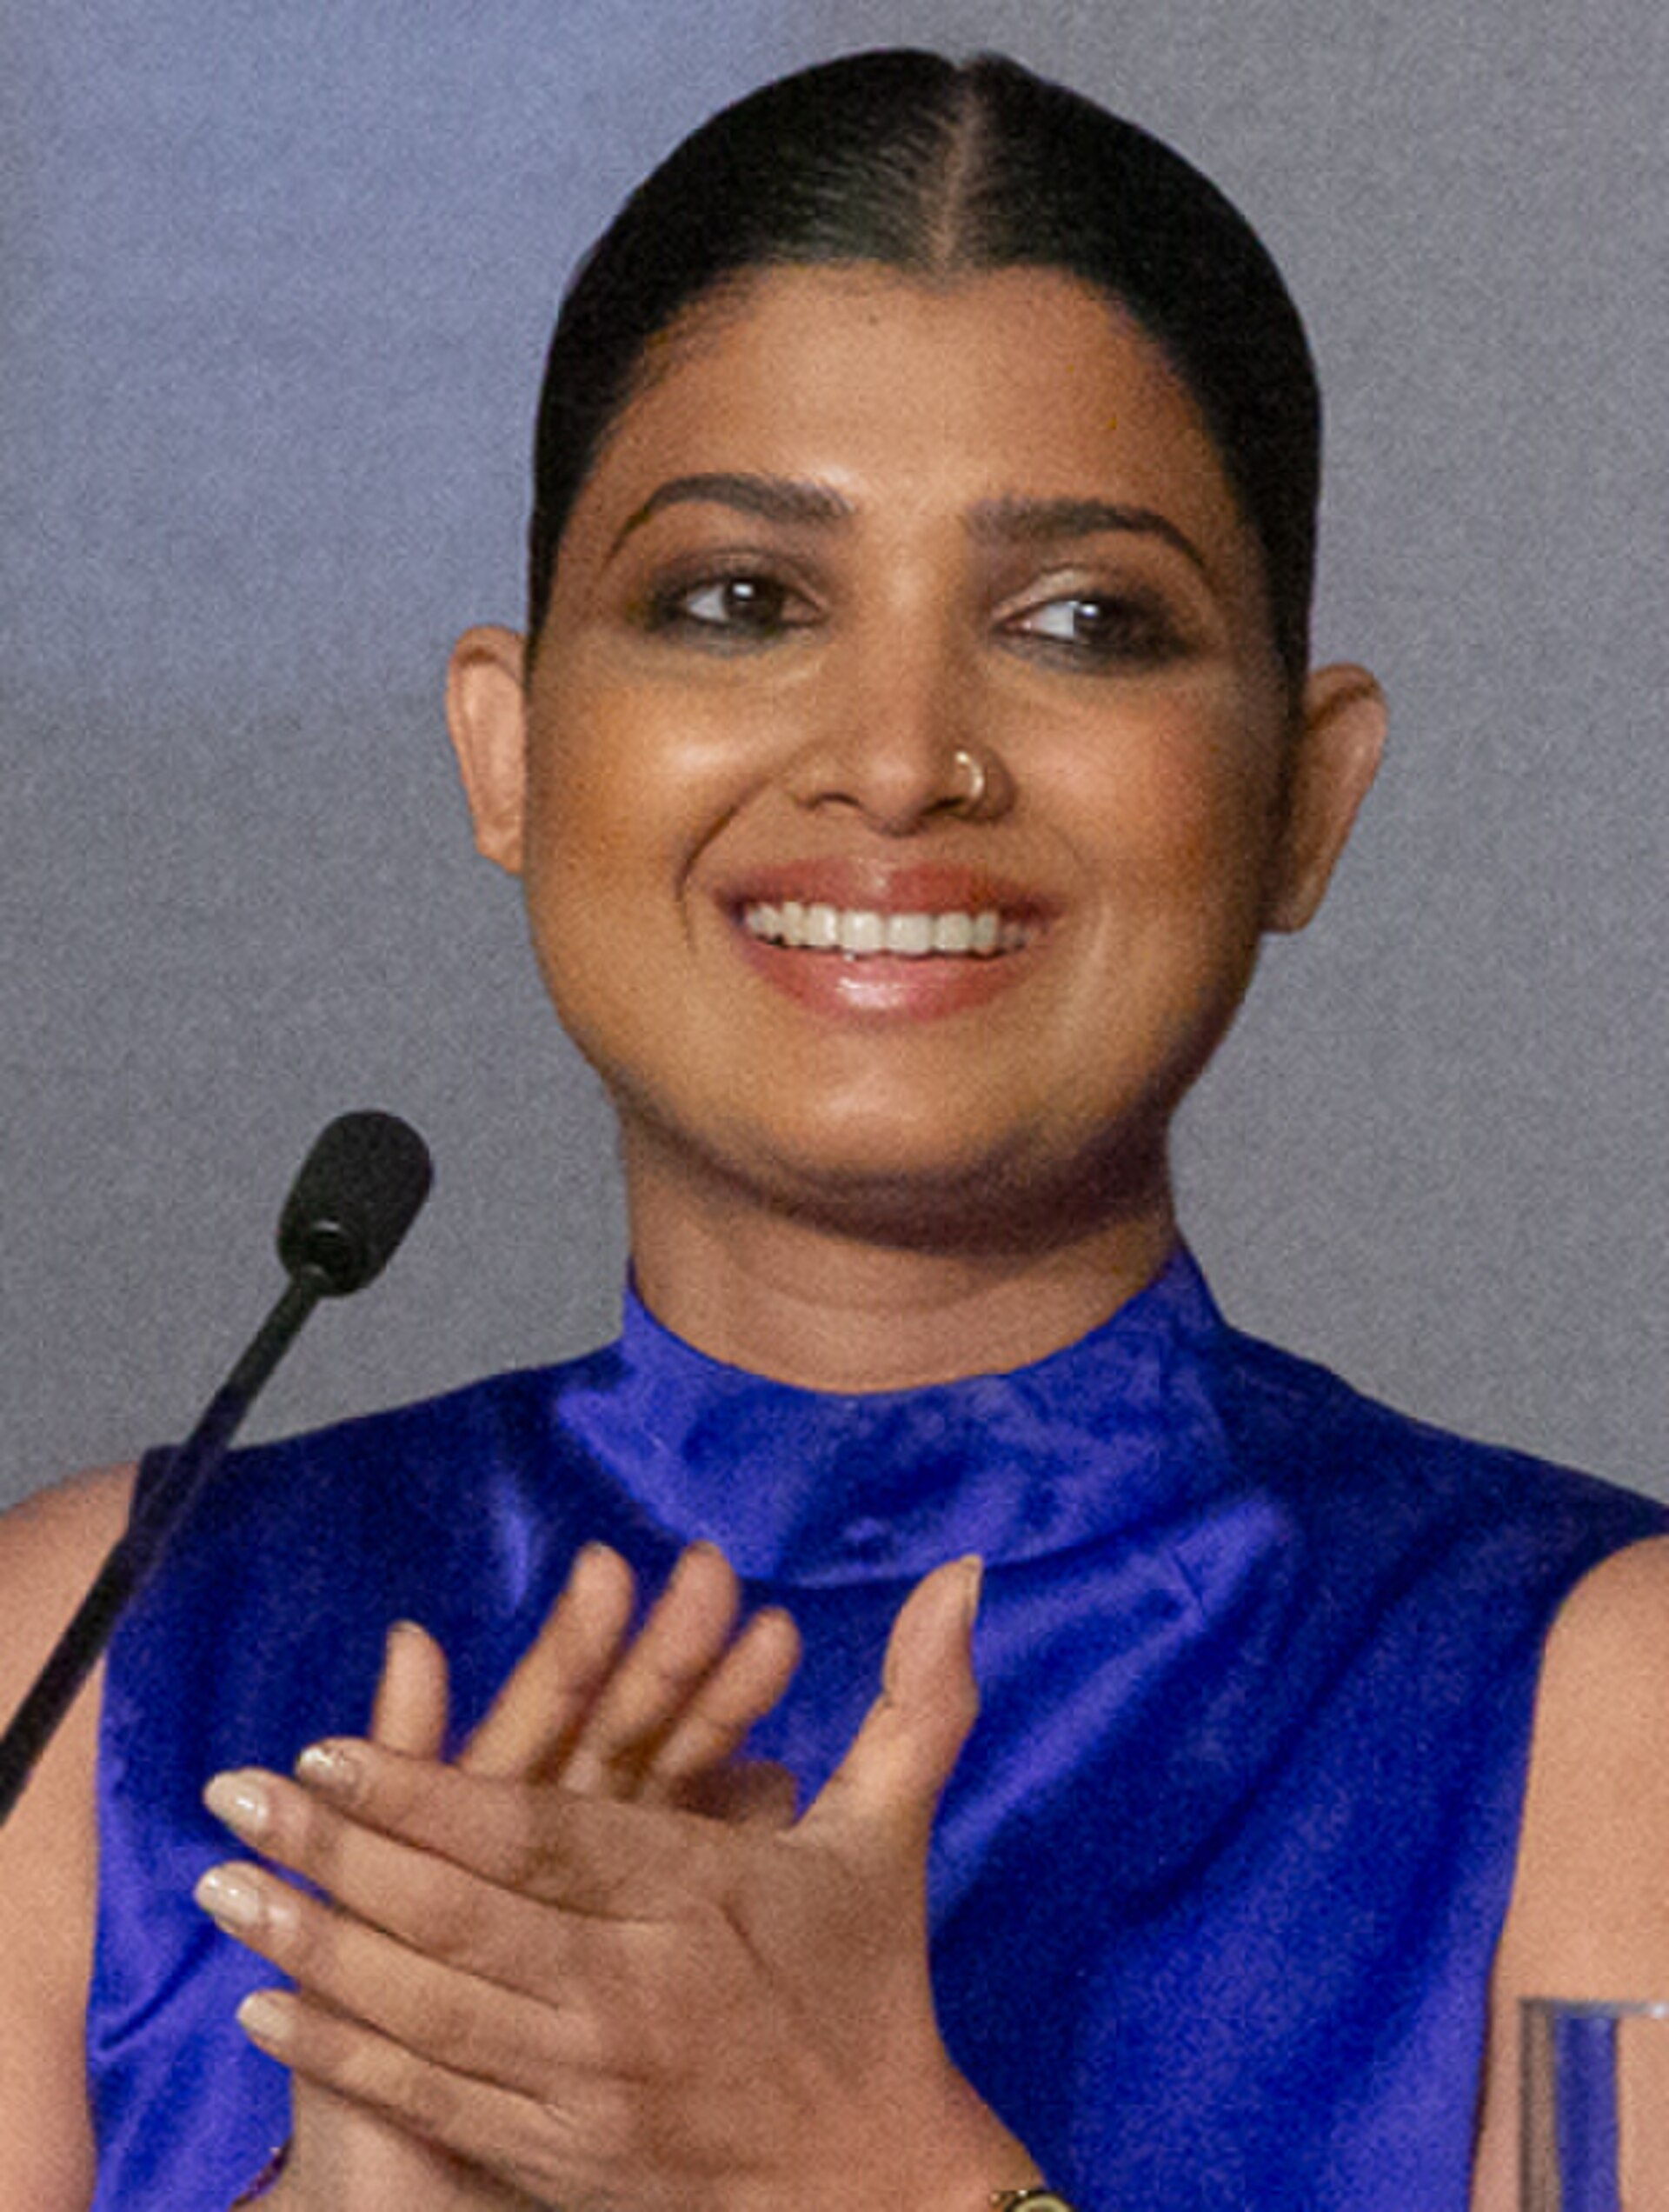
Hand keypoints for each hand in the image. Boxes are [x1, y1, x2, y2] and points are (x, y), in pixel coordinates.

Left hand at [201, 1557, 1030, 2211]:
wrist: (879, 2184)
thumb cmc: (871, 1990)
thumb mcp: (889, 1840)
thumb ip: (916, 1702)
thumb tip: (966, 1570)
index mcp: (698, 1897)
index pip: (539, 1834)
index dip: (426, 1793)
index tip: (329, 1746)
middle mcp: (629, 1991)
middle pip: (454, 1916)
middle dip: (331, 1853)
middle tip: (233, 1798)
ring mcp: (585, 2085)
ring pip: (421, 2008)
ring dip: (311, 1944)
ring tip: (221, 1888)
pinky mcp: (560, 2156)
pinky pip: (431, 2096)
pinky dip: (343, 2050)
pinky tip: (268, 2006)